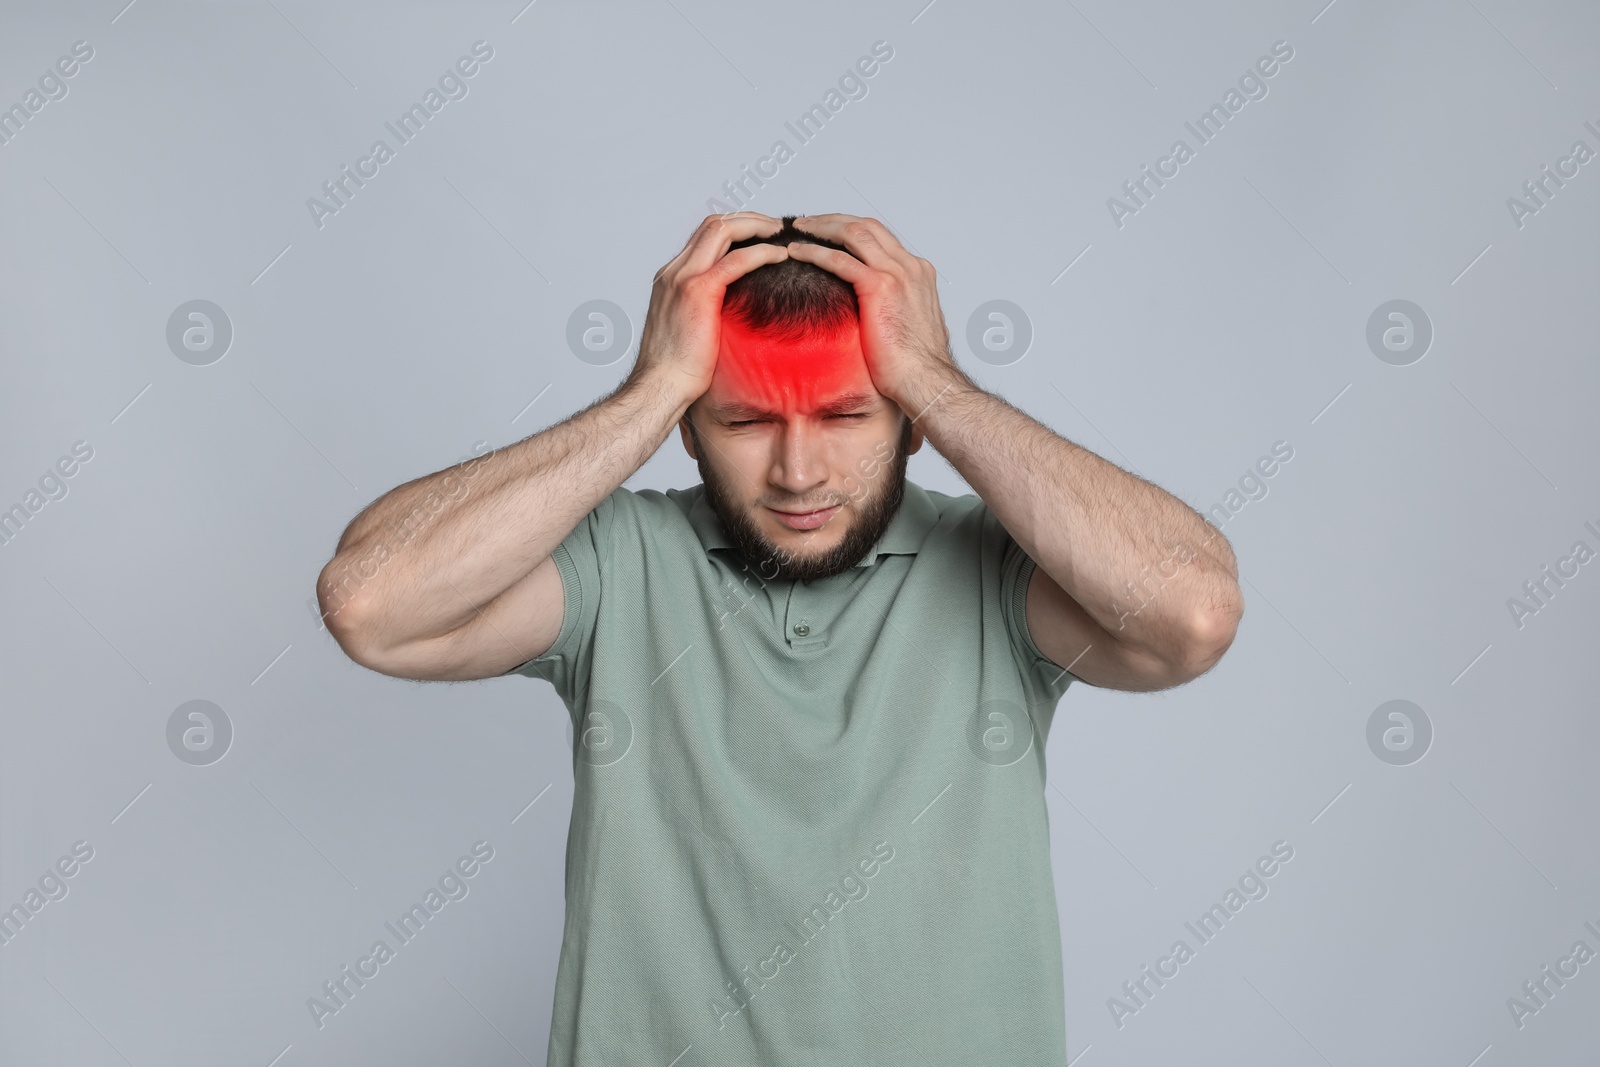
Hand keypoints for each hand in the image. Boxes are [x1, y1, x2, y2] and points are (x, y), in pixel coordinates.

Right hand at [627, 213, 789, 406]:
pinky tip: (779, 255)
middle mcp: (674, 271)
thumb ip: (708, 312)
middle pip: (713, 224)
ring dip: (755, 226)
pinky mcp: (697, 292)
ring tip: (780, 234)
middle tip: (776, 228)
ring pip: (722, 230)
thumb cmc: (677, 371)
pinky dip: (761, 252)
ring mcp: (683, 278)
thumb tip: (736, 315)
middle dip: (748, 219)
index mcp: (671, 279)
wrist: (660, 387)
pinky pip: (735, 260)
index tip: (761, 235)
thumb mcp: (692, 330)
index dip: (735, 229)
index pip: (704, 237)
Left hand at [786, 214, 957, 409]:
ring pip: (853, 233)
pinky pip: (840, 260)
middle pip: (866, 225)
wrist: (926, 381)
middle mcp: (910, 266)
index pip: (880, 237)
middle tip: (806, 223)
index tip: (826, 232)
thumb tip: (877, 316)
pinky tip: (797, 252)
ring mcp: (897, 273)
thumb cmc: (915, 366)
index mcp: (917, 273)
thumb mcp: (906, 327)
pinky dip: (815, 251)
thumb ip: (894, 310)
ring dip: (821, 227)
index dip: (850, 230)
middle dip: (832, 220)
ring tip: (798, 229)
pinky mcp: (880, 287)